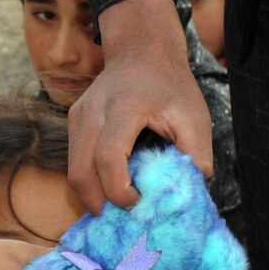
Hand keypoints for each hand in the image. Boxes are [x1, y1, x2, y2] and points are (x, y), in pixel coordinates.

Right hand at [68, 0, 212, 212]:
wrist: (142, 50)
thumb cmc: (171, 85)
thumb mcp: (194, 116)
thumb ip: (196, 154)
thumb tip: (188, 192)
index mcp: (124, 107)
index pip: (109, 158)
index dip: (119, 190)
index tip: (139, 203)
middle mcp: (93, 110)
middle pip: (79, 169)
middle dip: (96, 202)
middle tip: (120, 219)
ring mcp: (78, 114)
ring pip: (72, 167)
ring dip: (90, 193)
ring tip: (115, 205)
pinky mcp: (73, 119)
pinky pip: (74, 157)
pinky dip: (88, 178)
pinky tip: (109, 185)